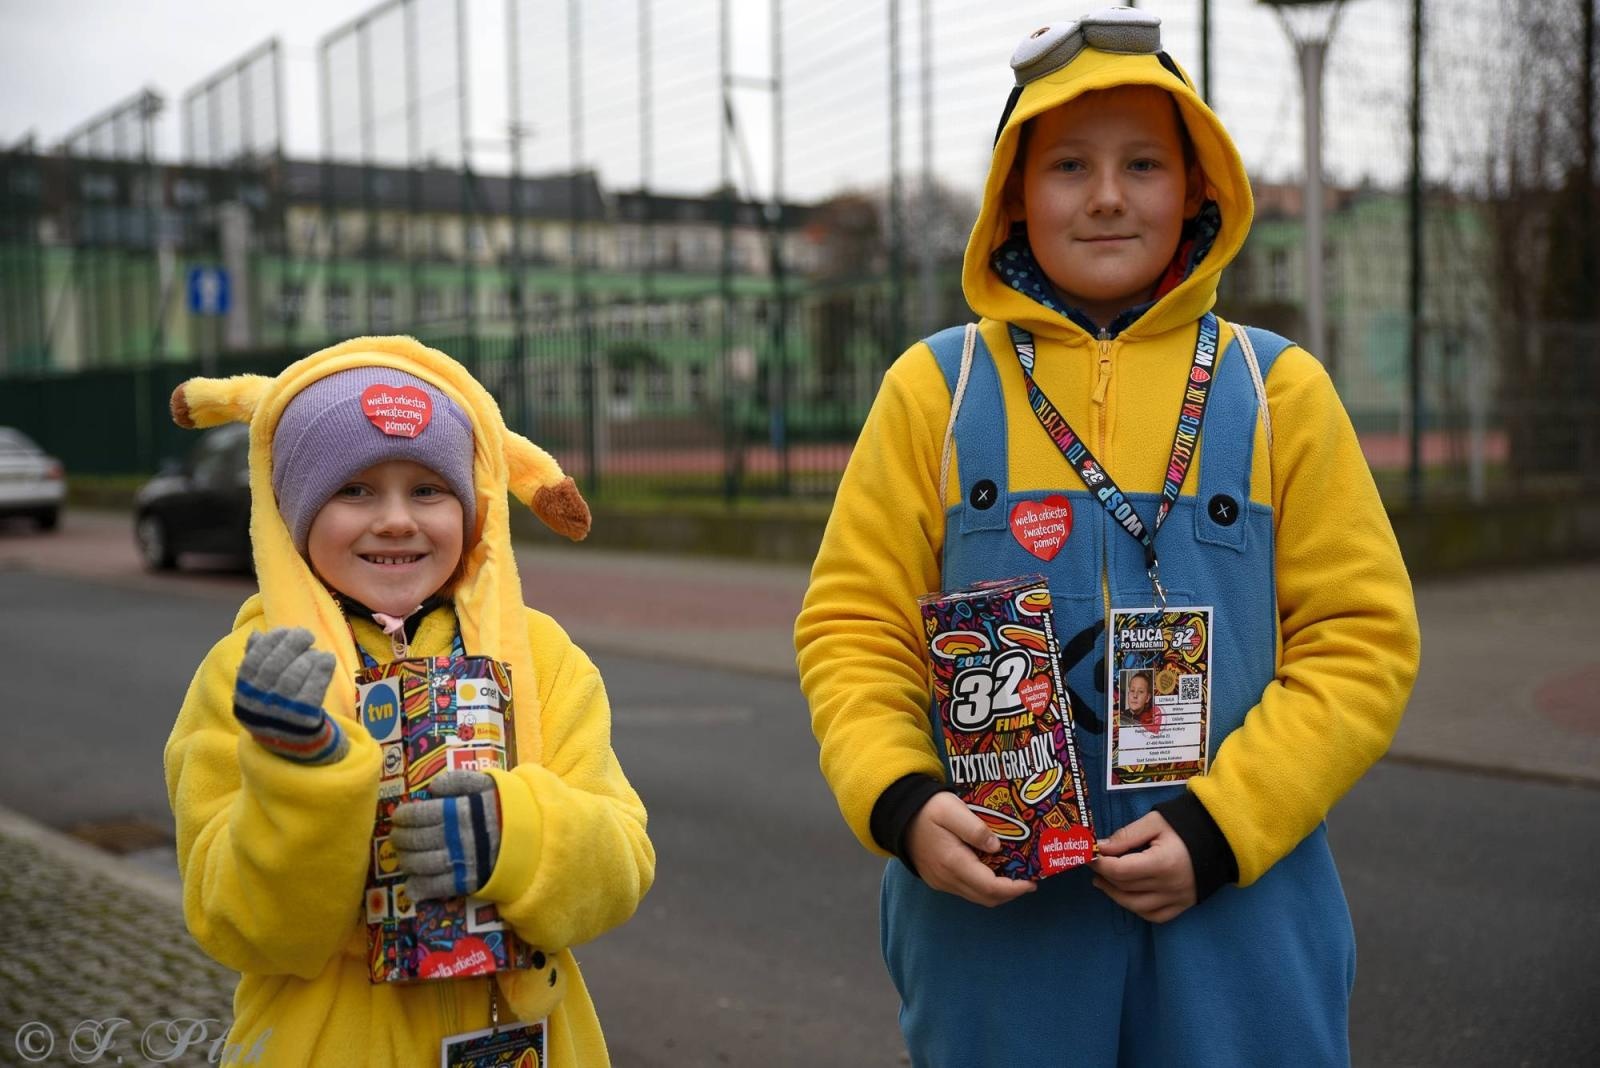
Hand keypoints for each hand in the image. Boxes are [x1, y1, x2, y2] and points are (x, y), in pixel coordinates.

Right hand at [232, 627, 345, 764]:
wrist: (294, 742)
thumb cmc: (276, 705)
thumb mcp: (259, 688)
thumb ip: (256, 661)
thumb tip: (256, 635)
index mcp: (244, 694)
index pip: (253, 661)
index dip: (270, 642)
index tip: (285, 630)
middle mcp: (259, 705)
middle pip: (274, 666)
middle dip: (291, 644)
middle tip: (306, 634)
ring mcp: (281, 714)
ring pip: (293, 677)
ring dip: (307, 657)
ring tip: (316, 651)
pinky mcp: (304, 720)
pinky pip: (313, 690)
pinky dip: (321, 670)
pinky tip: (327, 659)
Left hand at [391, 770, 502, 900]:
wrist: (531, 836)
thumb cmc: (504, 807)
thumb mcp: (486, 784)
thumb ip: (459, 780)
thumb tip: (433, 788)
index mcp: (456, 811)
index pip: (417, 815)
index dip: (403, 816)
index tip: (398, 817)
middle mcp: (453, 837)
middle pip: (415, 841)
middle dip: (400, 839)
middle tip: (396, 837)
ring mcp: (459, 861)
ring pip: (420, 864)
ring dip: (405, 862)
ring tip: (403, 857)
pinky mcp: (465, 882)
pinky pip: (435, 888)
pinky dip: (419, 888)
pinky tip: (412, 885)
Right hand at [904, 792, 1036, 907]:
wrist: (898, 815)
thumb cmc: (927, 809)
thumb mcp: (951, 809)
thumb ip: (975, 828)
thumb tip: (997, 847)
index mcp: (953, 862)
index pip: (989, 886)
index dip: (1014, 888)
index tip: (1032, 881)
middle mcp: (947, 879)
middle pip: (986, 898)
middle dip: (1010, 892)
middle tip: (1028, 879)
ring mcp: (941, 882)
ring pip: (976, 896)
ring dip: (998, 891)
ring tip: (1014, 875)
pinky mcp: (938, 880)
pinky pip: (966, 890)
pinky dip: (984, 886)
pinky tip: (992, 871)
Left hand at [1090, 811, 1196, 923]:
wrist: (1219, 840)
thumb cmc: (1184, 826)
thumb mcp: (1154, 822)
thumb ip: (1126, 835)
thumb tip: (1100, 847)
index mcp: (1161, 863)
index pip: (1120, 871)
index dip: (1100, 864)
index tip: (1090, 855)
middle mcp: (1168, 887)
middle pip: (1125, 888)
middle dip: (1104, 876)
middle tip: (1094, 866)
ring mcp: (1177, 900)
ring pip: (1136, 906)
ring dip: (1115, 895)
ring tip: (1103, 882)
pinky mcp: (1182, 906)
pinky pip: (1154, 916)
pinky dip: (1136, 908)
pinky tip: (1127, 896)